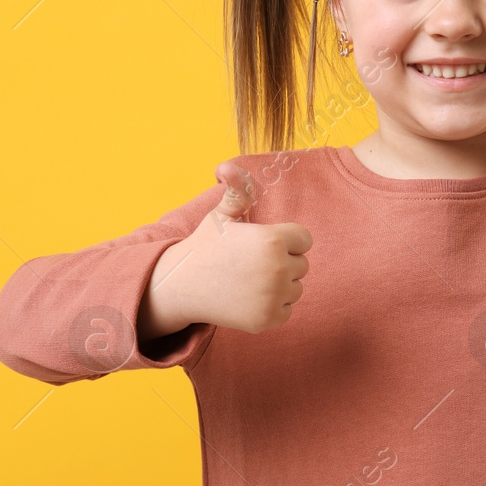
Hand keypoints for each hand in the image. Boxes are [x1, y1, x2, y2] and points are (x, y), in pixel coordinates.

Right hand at [141, 161, 312, 337]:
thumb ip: (238, 191)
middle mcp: (277, 269)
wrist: (180, 286)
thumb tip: (226, 166)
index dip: (284, 240)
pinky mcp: (268, 320)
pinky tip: (248, 298)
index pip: (304, 239)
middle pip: (302, 264)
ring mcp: (273, 297)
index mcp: (272, 240)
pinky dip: (272, 307)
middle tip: (249, 264)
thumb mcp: (222, 216)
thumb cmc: (206, 246)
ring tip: (248, 281)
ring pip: (296, 288)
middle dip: (282, 263)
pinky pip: (287, 310)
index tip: (259, 244)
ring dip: (279, 286)